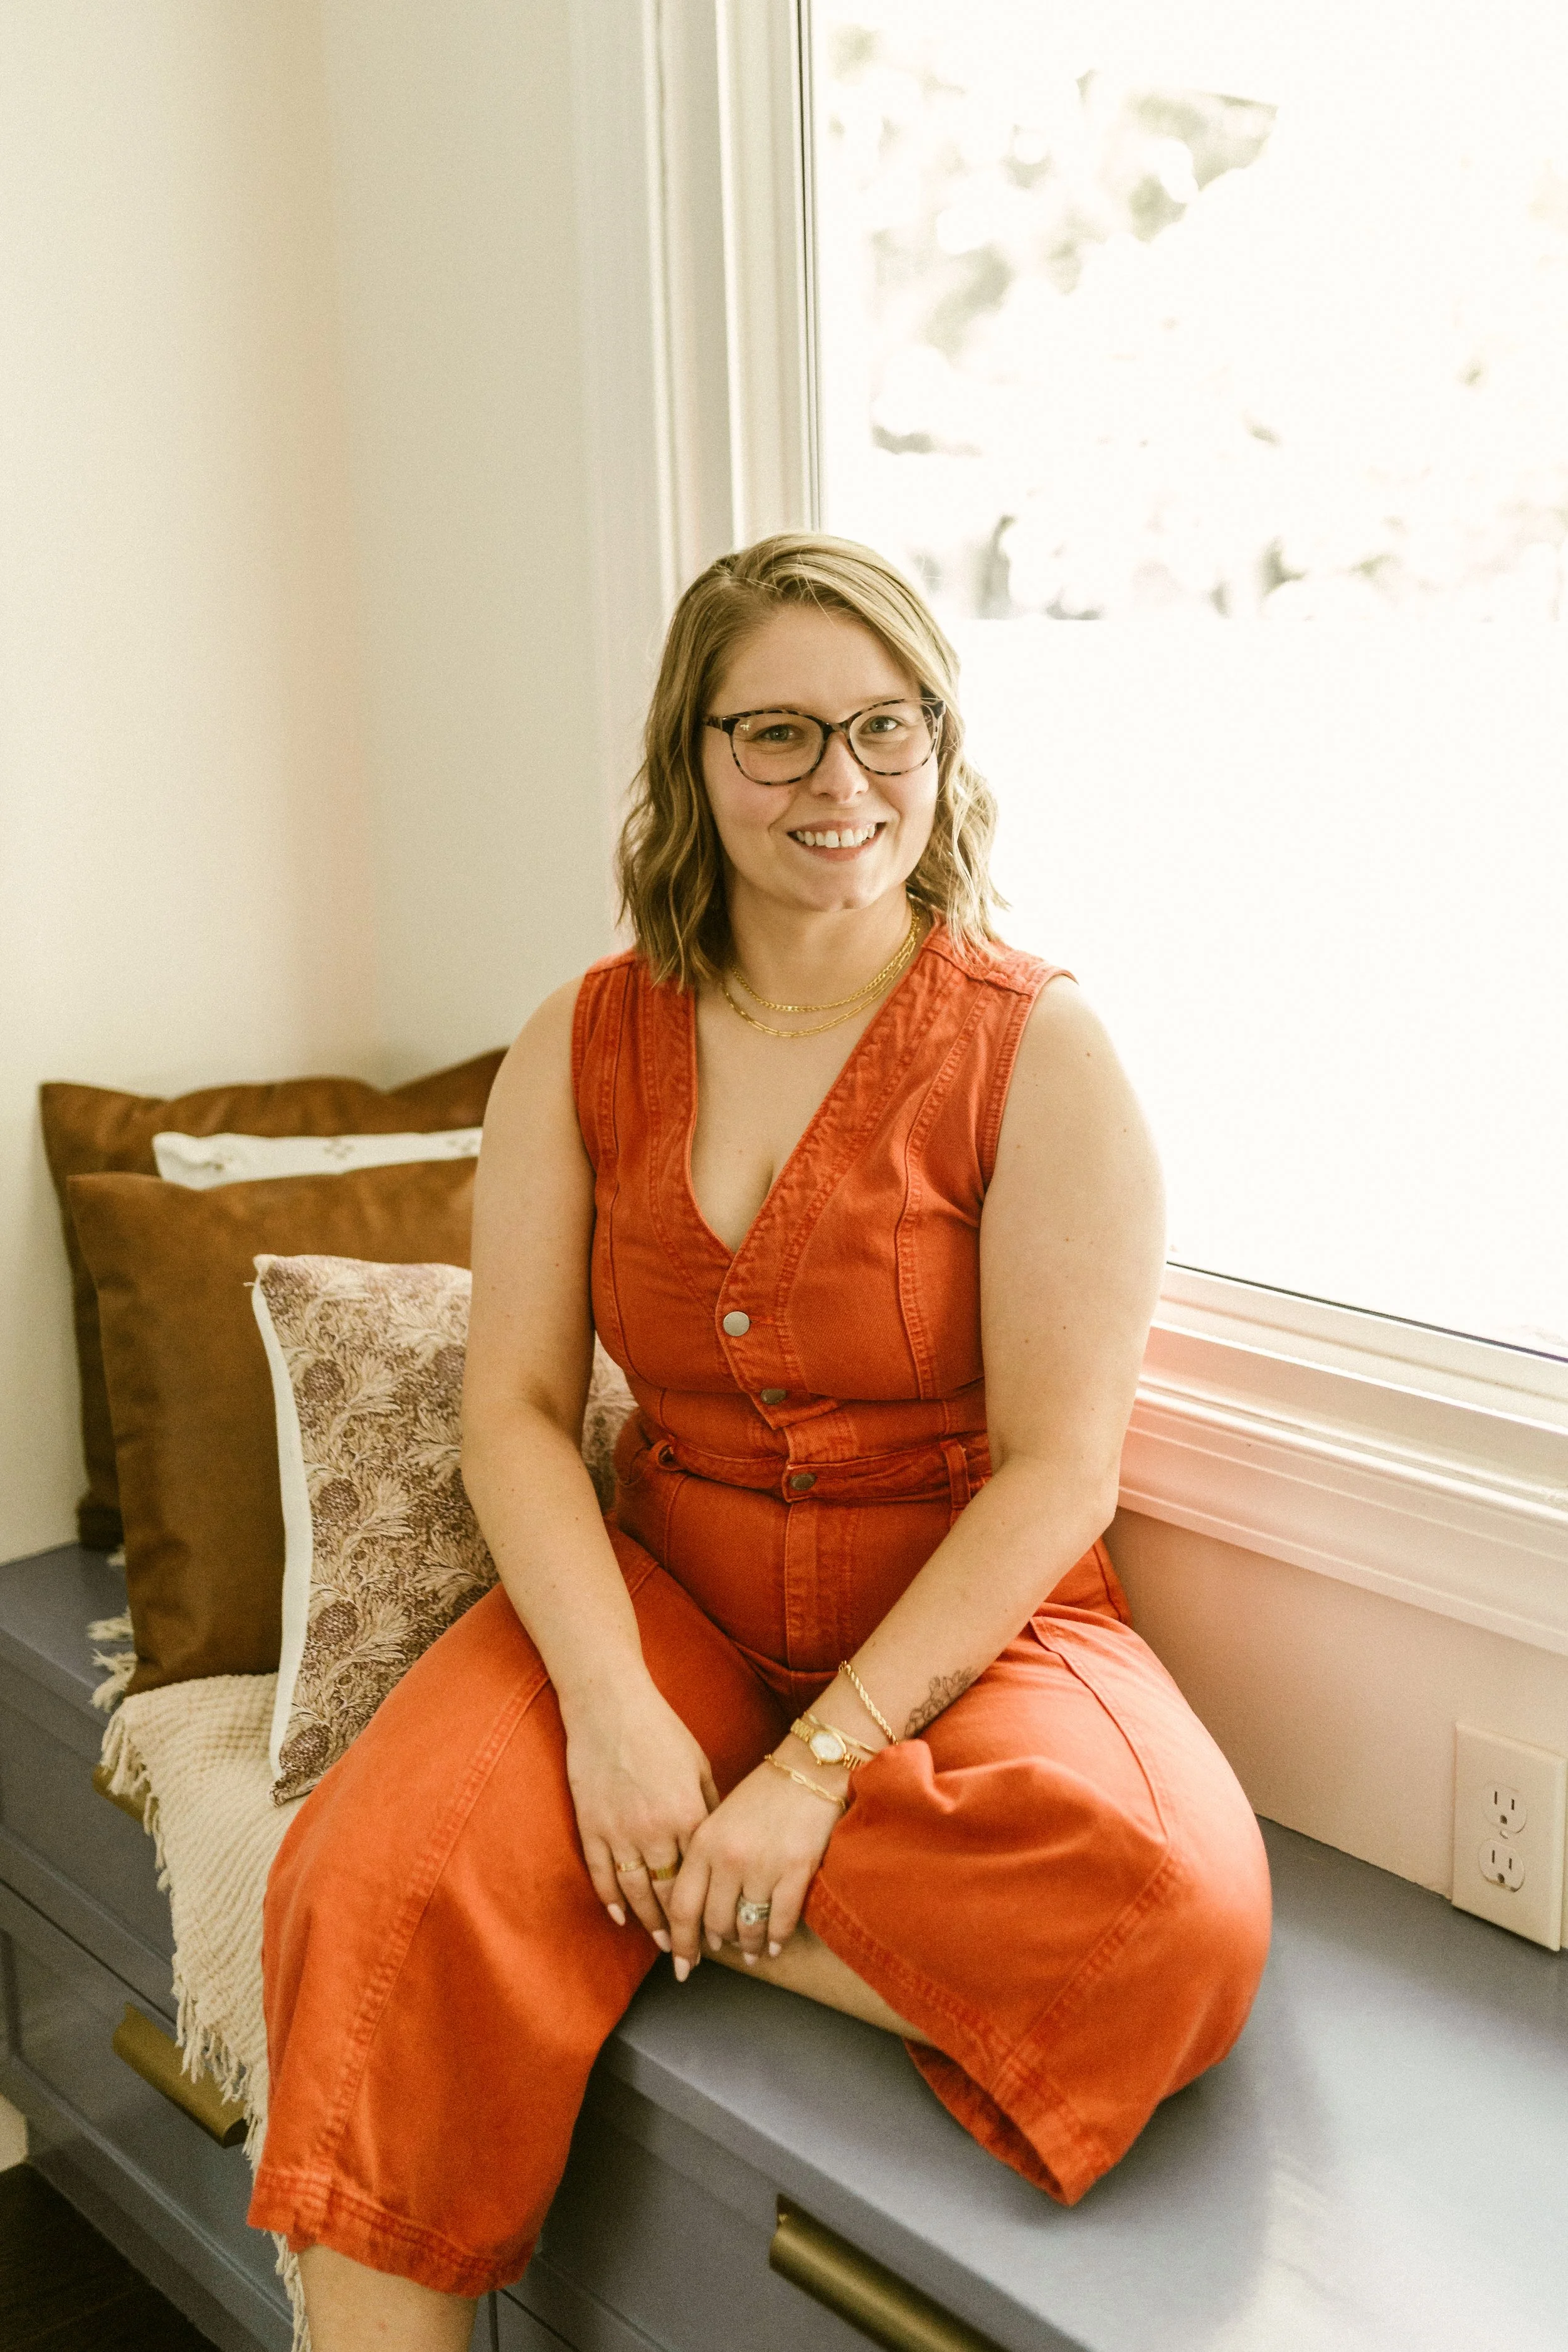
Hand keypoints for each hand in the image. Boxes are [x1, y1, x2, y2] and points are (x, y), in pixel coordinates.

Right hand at [563, 1680, 718, 1948]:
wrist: (610, 1706)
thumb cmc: (662, 1732)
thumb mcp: (699, 1766)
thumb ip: (710, 1807)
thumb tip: (719, 1845)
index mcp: (688, 1814)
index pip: (702, 1878)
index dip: (709, 1912)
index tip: (719, 1937)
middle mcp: (655, 1830)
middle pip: (669, 1895)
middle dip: (681, 1932)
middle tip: (689, 1959)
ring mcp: (619, 1830)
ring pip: (636, 1891)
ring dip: (650, 1923)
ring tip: (662, 1945)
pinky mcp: (591, 1825)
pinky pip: (602, 1873)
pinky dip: (611, 1900)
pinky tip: (622, 1917)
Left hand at [664, 1750, 843, 1975]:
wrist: (809, 1768)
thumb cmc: (763, 1793)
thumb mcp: (720, 1819)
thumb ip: (704, 1859)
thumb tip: (697, 1909)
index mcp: (703, 1841)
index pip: (682, 1906)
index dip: (681, 1942)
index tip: (682, 1965)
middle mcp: (728, 1857)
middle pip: (714, 1923)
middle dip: (719, 1943)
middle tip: (724, 1948)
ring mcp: (763, 1865)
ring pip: (747, 1926)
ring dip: (749, 1944)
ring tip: (752, 1950)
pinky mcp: (796, 1869)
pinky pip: (781, 1921)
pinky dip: (777, 1939)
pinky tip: (775, 1944)